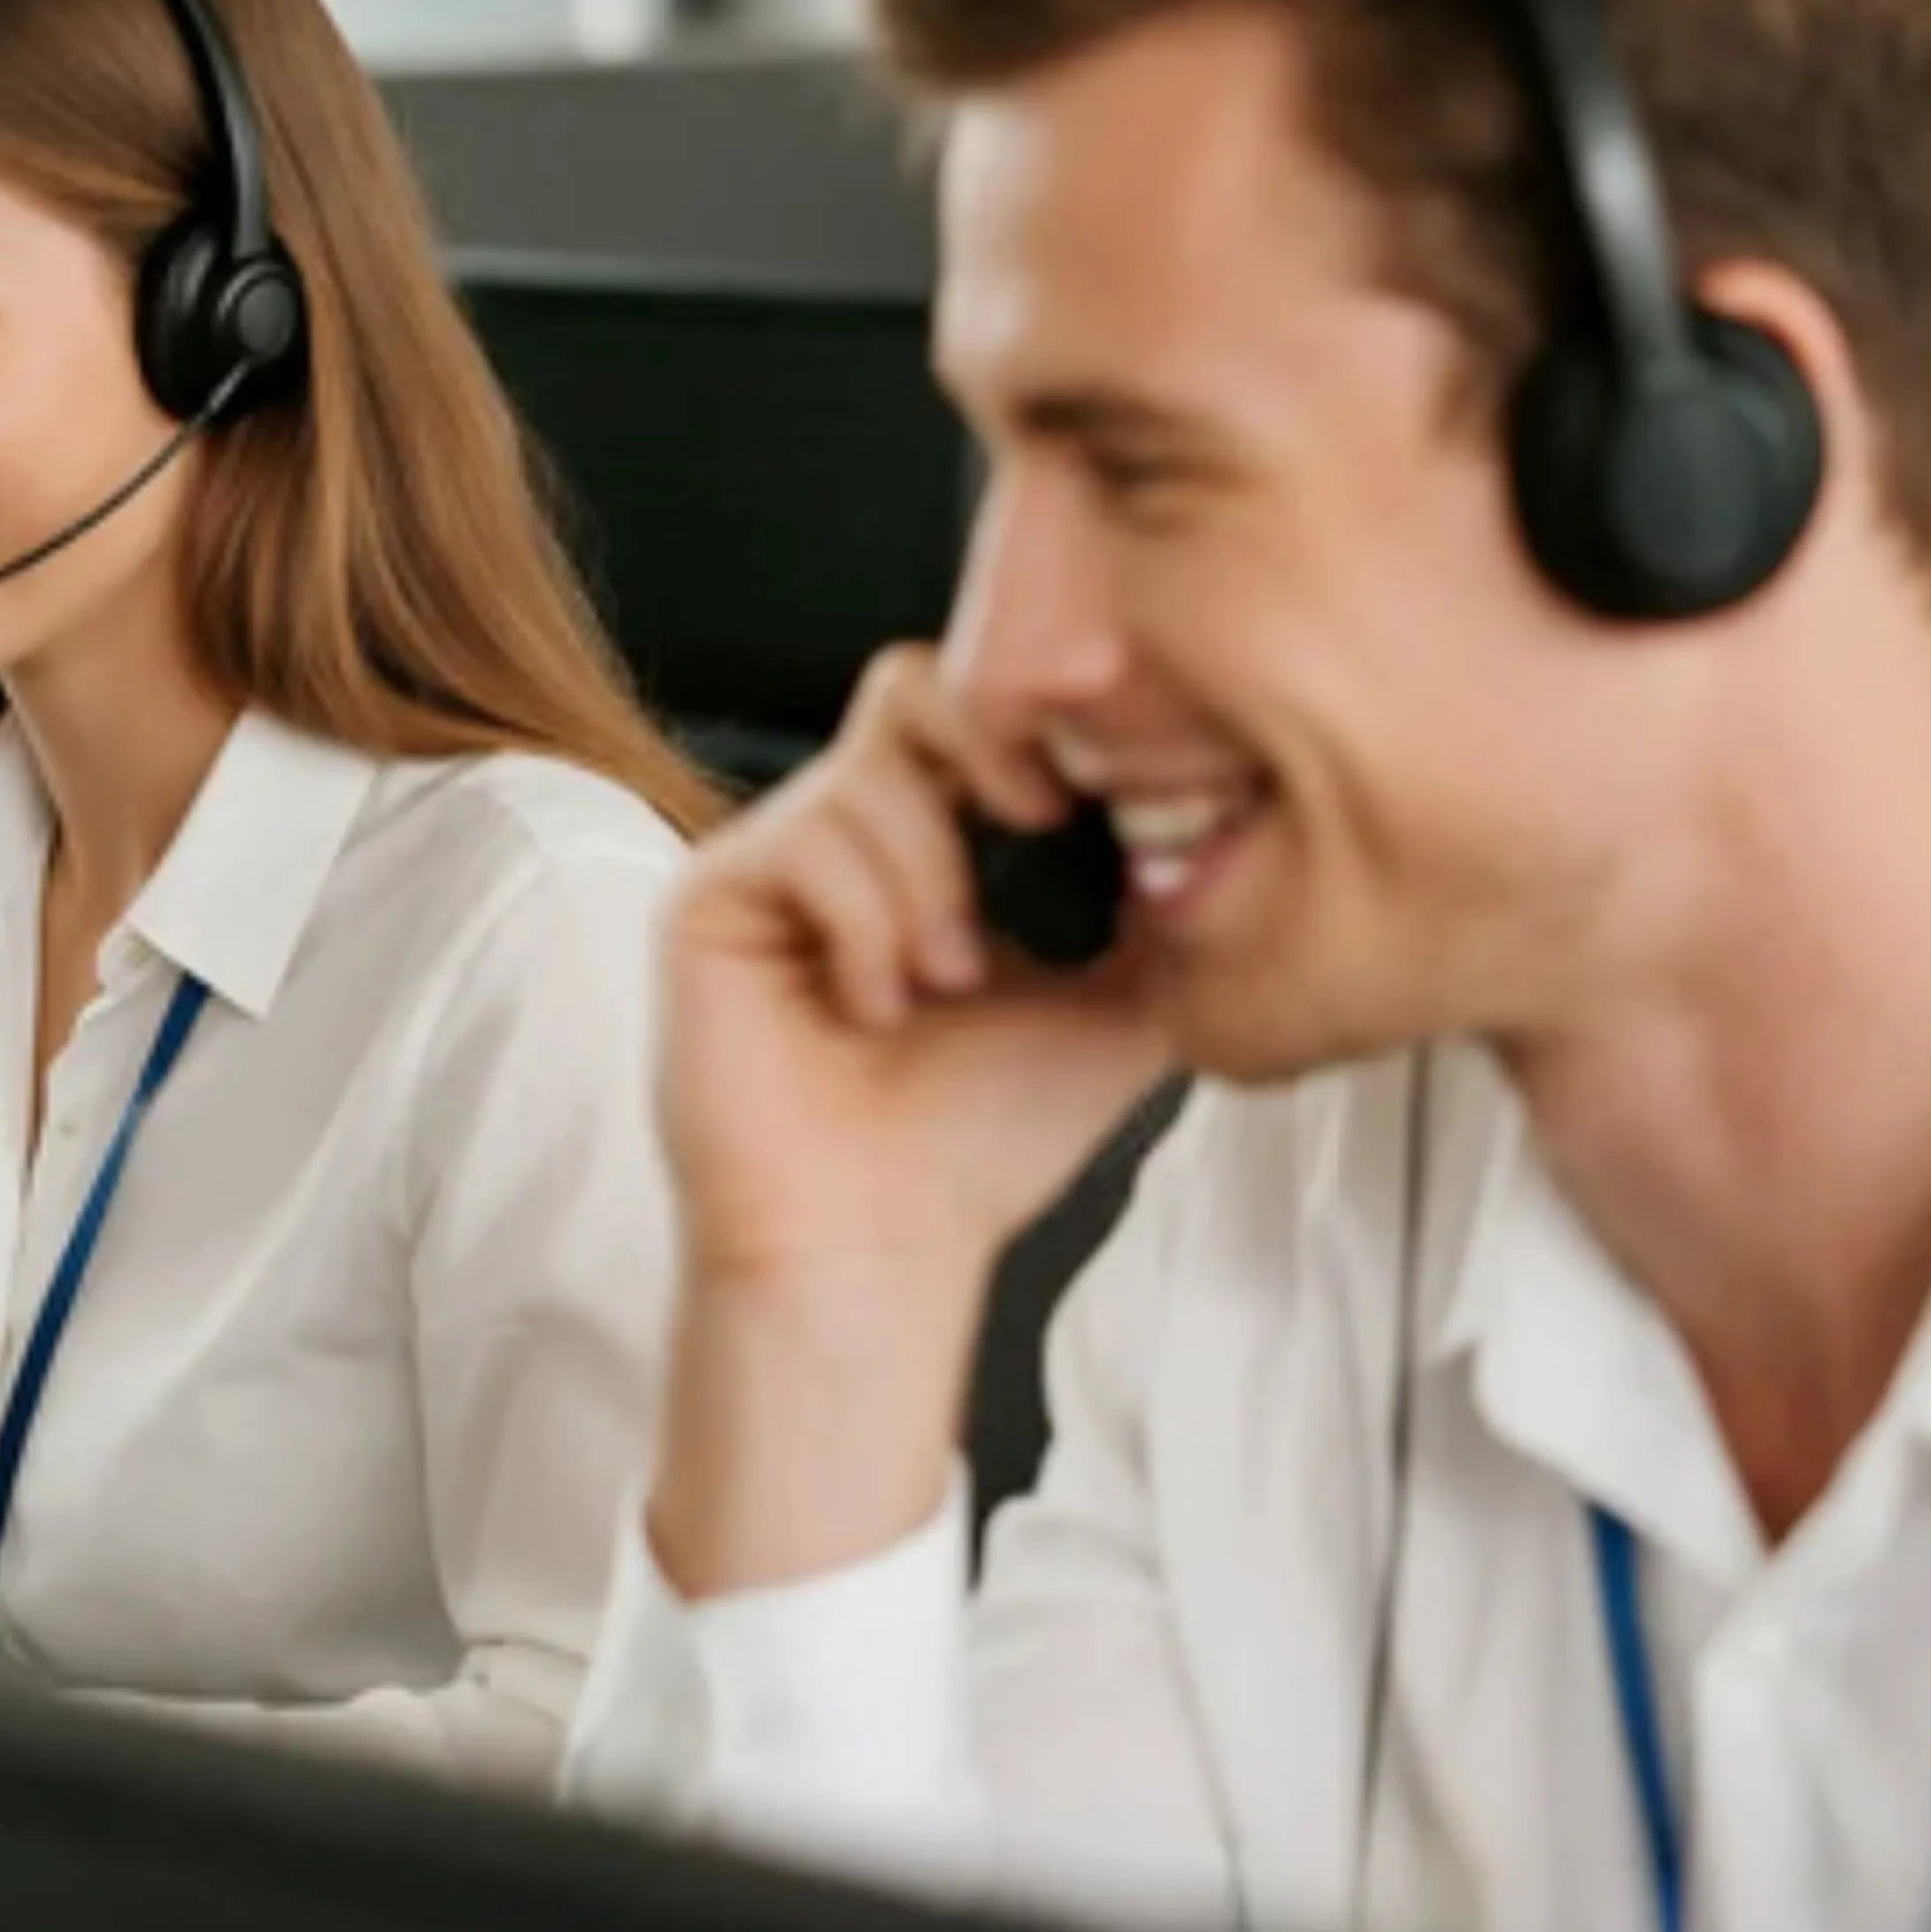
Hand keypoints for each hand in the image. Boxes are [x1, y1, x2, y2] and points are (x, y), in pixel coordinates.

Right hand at [644, 645, 1175, 1593]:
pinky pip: (806, 841)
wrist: (882, 1245)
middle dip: (995, 749)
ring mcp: (774, 858)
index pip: (986, 704)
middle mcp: (851, 829)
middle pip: (916, 686)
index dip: (1048, 721)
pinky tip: (878, 1005)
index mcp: (943, 835)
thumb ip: (1160, 893)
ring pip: (869, 772)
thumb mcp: (1121, 997)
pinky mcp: (713, 898)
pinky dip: (868, 921)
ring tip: (948, 982)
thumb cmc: (983, 1137)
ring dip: (934, 877)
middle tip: (1041, 826)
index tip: (1108, 788)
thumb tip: (1217, 795)